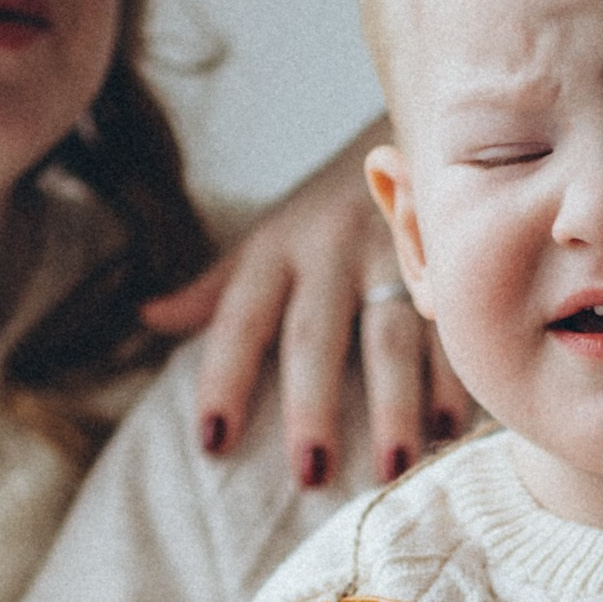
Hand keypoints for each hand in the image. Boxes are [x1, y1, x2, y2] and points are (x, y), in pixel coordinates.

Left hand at [140, 123, 467, 489]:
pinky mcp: (450, 264)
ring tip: (393, 467)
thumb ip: (216, 287)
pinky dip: (453, 379)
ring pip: (391, 336)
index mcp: (277, 251)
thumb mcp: (269, 235)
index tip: (212, 441)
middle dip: (313, 404)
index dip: (223, 379)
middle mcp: (331, 253)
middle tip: (312, 473)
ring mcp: (395, 256)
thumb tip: (149, 317)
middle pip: (316, 336)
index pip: (240, 320)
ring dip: (395, 404)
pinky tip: (451, 429)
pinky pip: (451, 327)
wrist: (417, 128)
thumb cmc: (329, 207)